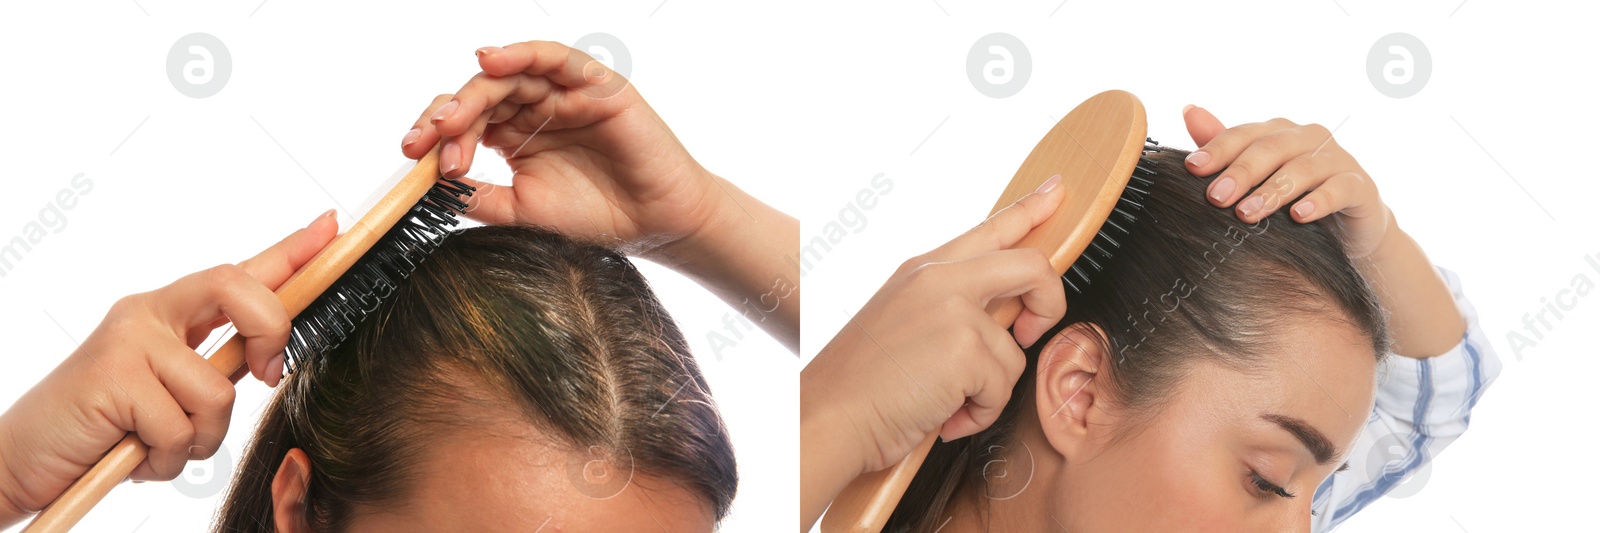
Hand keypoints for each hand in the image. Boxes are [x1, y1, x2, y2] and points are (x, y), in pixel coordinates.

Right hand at [0, 212, 337, 524]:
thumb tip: (268, 361)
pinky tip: (132, 456)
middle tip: (266, 377)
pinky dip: (165, 459)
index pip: (240, 271)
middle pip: (240, 291)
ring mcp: (128, 340)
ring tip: (155, 444)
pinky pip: (180, 427)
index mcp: (170, 314)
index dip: (291, 250)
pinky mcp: (113, 375)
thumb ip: (214, 371)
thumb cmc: (105, 429)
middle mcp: (148, 313)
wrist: (21, 459)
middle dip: (272, 335)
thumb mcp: (170, 395)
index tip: (331, 224)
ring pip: (218, 390)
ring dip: (199, 438)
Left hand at [400, 40, 724, 259]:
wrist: (654, 225)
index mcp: (514, 136)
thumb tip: (427, 185)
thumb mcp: (521, 211)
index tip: (414, 159)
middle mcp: (534, 109)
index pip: (465, 123)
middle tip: (428, 143)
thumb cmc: (596, 217)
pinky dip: (519, 53)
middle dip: (448, 118)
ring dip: (473, 94)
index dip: (436, 136)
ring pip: (508, 76)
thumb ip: (479, 196)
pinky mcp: (593, 84)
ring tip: (450, 119)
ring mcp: (562, 93)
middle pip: (478, 96)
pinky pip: (552, 57)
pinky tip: (491, 61)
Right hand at [801, 177, 1066, 525]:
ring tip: (946, 400)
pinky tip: (944, 416)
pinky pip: (1003, 386)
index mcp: (922, 270)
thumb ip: (950, 307)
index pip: (989, 229)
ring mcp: (953, 308)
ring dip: (989, 390)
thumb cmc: (859, 386)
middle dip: (1050, 302)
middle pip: (1032, 264)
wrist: (829, 417)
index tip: (1055, 190)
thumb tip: (1007, 317)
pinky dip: (979, 413)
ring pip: (1014, 350)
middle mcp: (939, 278)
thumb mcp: (902, 324)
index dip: (1030, 208)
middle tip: (1031, 332)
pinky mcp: (965, 346)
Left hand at [1181, 105, 1464, 356]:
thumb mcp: (1254, 177)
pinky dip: (1319, 200)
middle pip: (1270, 148)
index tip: (1191, 169)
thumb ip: (1224, 147)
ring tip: (1247, 214)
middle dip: (1241, 171)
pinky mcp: (1360, 186)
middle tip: (1216, 197)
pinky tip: (1299, 216)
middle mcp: (1307, 138)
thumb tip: (1188, 110)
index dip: (1217, 149)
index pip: (1243, 134)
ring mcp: (1337, 159)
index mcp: (1277, 132)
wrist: (1346, 232)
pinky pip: (1340, 188)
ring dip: (1272, 191)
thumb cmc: (1291, 199)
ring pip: (1302, 168)